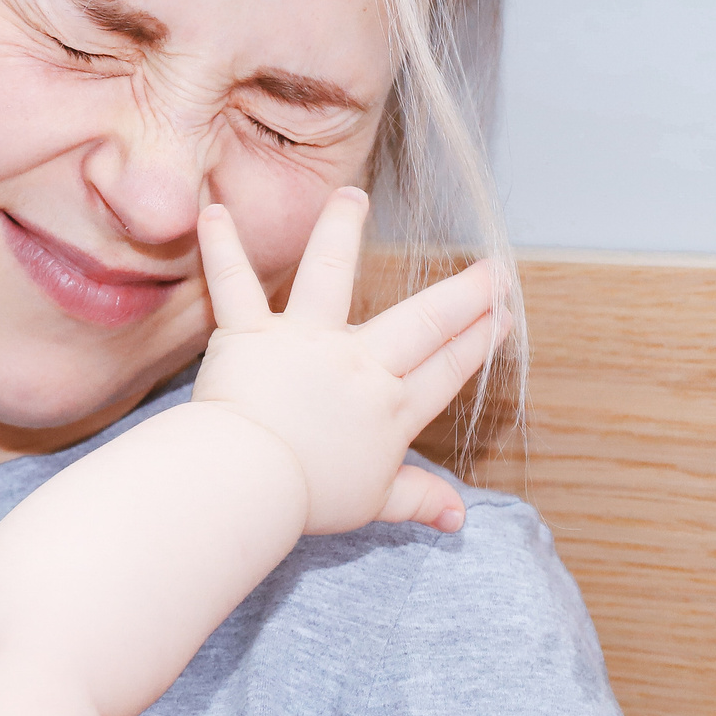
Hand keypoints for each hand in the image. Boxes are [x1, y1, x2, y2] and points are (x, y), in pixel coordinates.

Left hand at [193, 187, 507, 535]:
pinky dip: (221, 247)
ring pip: (331, 273)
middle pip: (422, 323)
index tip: (503, 317)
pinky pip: (234, 284)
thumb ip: (417, 500)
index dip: (478, 343)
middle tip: (494, 269)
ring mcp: (305, 342)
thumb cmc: (307, 498)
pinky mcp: (251, 333)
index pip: (446, 371)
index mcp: (389, 410)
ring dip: (342, 229)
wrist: (249, 484)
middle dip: (465, 295)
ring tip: (353, 196)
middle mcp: (357, 365)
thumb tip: (459, 518)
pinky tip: (212, 211)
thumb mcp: (373, 504)